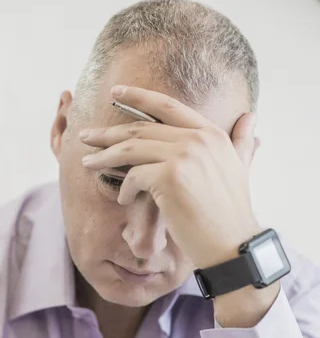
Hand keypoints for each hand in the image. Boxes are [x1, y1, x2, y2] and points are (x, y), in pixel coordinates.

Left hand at [81, 85, 260, 268]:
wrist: (232, 245)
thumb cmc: (230, 214)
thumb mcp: (240, 169)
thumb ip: (241, 142)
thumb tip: (251, 118)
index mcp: (210, 133)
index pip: (168, 105)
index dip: (138, 96)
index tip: (116, 92)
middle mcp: (197, 139)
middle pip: (141, 128)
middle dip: (108, 132)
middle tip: (86, 136)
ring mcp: (183, 156)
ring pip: (131, 149)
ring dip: (104, 156)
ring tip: (86, 162)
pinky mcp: (169, 178)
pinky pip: (134, 177)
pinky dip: (124, 188)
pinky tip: (123, 198)